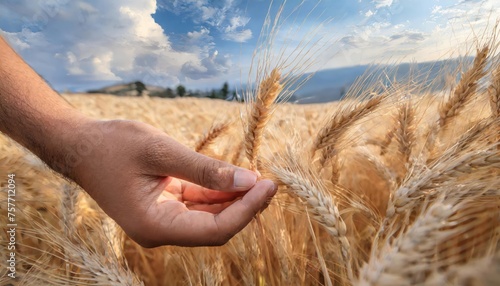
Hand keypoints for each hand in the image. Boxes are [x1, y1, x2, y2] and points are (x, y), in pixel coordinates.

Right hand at [66, 119, 276, 246]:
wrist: (78, 145)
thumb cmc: (112, 145)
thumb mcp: (161, 151)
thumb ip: (206, 169)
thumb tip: (249, 180)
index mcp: (155, 226)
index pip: (215, 230)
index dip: (246, 211)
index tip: (268, 185)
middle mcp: (160, 231)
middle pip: (216, 228)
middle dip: (245, 206)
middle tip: (270, 181)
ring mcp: (162, 221)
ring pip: (210, 217)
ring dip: (234, 200)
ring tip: (258, 178)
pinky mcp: (164, 207)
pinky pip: (199, 205)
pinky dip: (218, 193)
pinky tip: (236, 178)